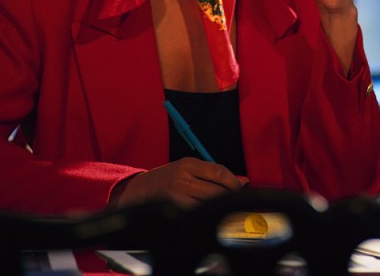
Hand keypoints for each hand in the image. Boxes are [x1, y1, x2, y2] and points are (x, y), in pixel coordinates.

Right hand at [108, 158, 246, 208]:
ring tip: (222, 206)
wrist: (136, 192)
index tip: (240, 186)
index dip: (233, 181)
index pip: (219, 173)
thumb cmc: (166, 179)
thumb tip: (243, 181)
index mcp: (186, 165)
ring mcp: (177, 198)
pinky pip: (199, 214)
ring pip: (209, 205)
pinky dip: (208, 214)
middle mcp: (181, 180)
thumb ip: (213, 173)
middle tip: (234, 198)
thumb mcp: (187, 168)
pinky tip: (209, 213)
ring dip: (220, 206)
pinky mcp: (174, 212)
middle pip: (217, 191)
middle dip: (230, 195)